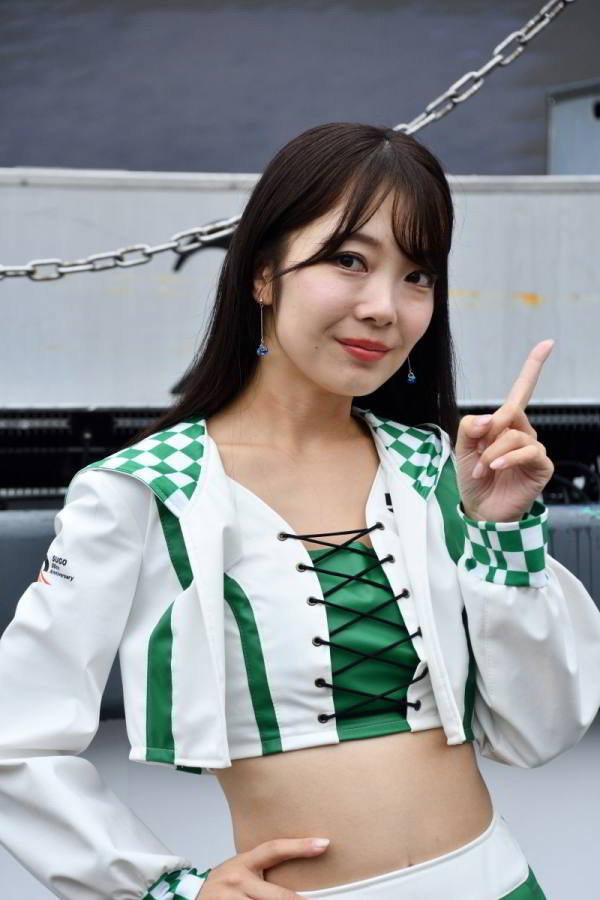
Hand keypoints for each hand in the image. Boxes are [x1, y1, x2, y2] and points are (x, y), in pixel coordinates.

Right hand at [199, 836, 329, 897]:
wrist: (188, 898)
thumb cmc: (222, 886)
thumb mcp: (240, 870)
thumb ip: (262, 870)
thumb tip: (297, 879)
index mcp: (243, 863)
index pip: (275, 849)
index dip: (300, 846)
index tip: (323, 844)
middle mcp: (238, 881)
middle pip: (279, 896)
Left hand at [454, 339, 554, 522]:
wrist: (480, 511)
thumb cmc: (473, 479)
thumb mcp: (462, 449)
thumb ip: (470, 427)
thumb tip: (491, 417)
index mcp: (504, 425)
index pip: (521, 391)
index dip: (533, 367)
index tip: (547, 343)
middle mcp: (522, 432)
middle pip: (510, 412)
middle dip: (489, 432)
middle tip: (477, 453)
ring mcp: (533, 449)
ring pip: (515, 434)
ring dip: (493, 452)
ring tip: (482, 470)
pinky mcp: (541, 465)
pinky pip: (528, 451)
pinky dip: (507, 458)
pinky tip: (495, 468)